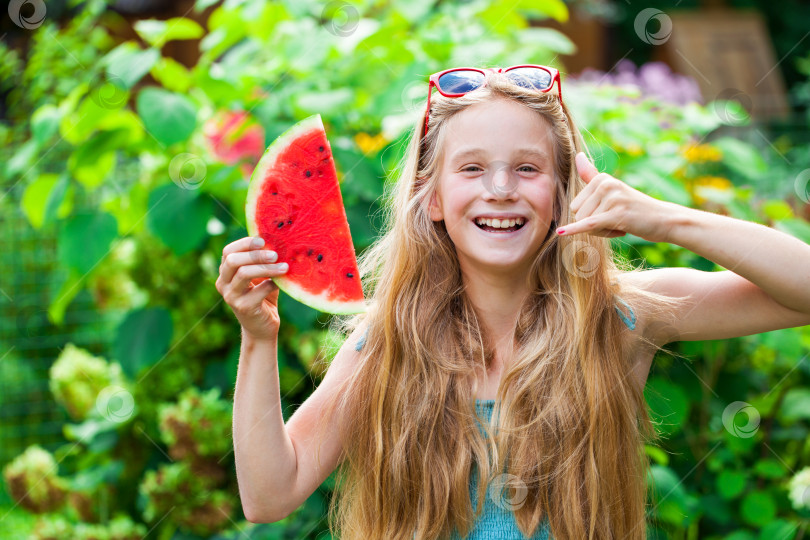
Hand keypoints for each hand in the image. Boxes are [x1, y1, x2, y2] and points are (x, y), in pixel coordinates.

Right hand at [215, 236, 288, 341]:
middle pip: (233, 260)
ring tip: (284, 267)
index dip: (245, 243)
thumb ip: (263, 261)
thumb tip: (278, 241)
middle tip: (275, 254)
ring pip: (244, 273)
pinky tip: (281, 283)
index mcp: (225, 273)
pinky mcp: (243, 307)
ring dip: (267, 268)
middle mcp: (223, 283)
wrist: (262, 327)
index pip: (228, 251)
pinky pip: (259, 290)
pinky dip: (273, 284)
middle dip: (255, 254)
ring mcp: (231, 296)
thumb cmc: (263, 296)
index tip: (263, 240)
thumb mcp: (261, 276)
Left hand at [556, 152, 673, 242]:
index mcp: (601, 178)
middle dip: (593, 225)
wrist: (664, 220)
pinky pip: (589, 224)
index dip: (590, 216)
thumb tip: (577, 156)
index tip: (609, 214)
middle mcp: (605, 184)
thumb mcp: (613, 189)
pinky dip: (574, 230)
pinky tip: (561, 233)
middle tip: (615, 222)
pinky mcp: (615, 213)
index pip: (576, 205)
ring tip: (620, 225)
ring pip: (585, 224)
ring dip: (601, 232)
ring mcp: (611, 198)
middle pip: (577, 214)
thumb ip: (592, 175)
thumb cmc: (636, 208)